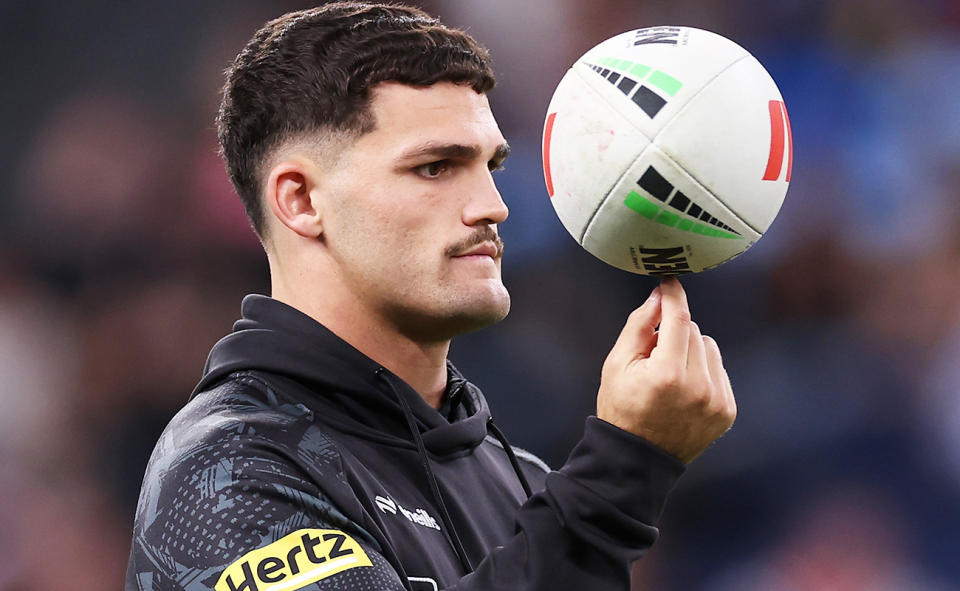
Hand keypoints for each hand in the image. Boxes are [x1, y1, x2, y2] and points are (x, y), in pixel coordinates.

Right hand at [596, 278, 735, 463]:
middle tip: (654, 355)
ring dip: (691, 351)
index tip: (669, 282)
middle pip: (694, 331)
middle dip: (674, 333)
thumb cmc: (621, 408)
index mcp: (667, 375)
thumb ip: (639, 326)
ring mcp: (716, 401)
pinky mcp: (727, 411)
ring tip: (669, 374)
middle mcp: (698, 388)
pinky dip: (702, 371)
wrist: (638, 459)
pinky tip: (683, 389)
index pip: (679, 320)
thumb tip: (659, 297)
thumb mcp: (617, 364)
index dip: (673, 296)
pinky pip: (719, 370)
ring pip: (709, 348)